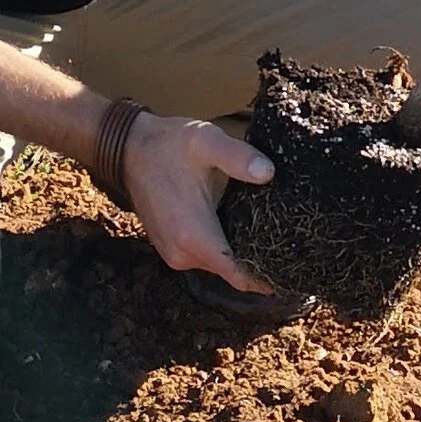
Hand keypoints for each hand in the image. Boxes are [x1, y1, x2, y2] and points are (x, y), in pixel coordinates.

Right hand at [122, 112, 276, 291]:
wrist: (128, 148)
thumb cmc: (168, 145)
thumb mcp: (206, 142)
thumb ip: (238, 157)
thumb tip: (267, 172)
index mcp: (195, 237)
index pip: (239, 276)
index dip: (267, 280)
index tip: (292, 273)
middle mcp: (183, 254)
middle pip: (231, 272)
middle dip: (257, 263)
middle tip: (289, 245)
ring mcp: (173, 253)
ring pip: (217, 264)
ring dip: (237, 254)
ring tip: (267, 234)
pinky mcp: (169, 247)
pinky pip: (203, 256)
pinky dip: (220, 247)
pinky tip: (237, 226)